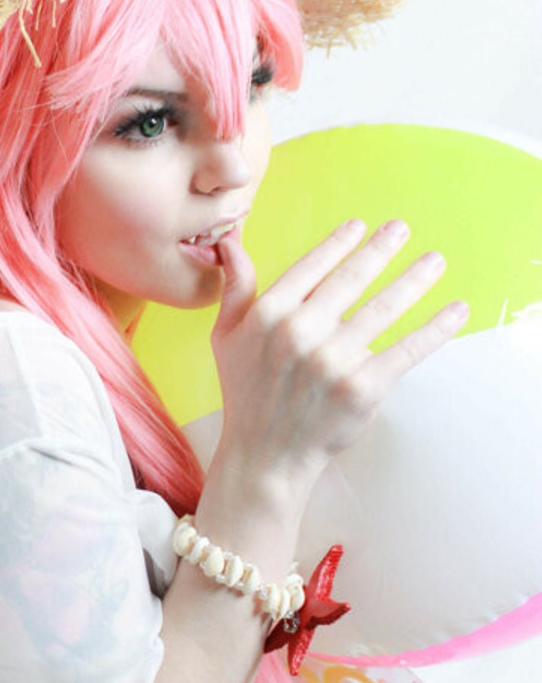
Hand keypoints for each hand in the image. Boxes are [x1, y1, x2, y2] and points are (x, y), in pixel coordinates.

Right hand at [210, 218, 468, 489]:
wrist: (265, 455)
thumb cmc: (246, 393)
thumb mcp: (226, 336)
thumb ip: (235, 288)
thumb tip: (231, 243)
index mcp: (269, 314)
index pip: (312, 266)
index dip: (340, 243)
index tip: (361, 227)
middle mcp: (300, 332)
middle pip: (353, 280)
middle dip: (383, 249)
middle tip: (402, 229)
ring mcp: (333, 360)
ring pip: (385, 309)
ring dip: (415, 280)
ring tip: (434, 262)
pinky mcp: (362, 388)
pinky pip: (406, 350)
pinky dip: (435, 329)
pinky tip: (455, 311)